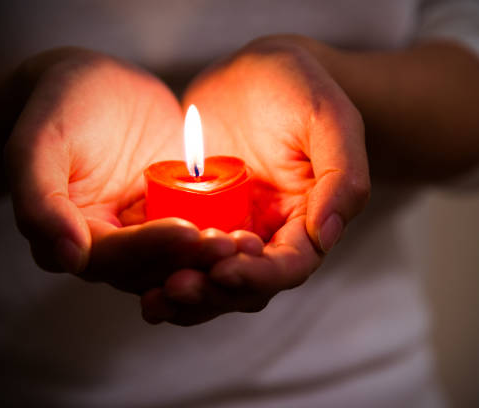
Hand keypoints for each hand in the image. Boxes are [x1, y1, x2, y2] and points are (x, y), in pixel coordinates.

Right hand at [5, 49, 245, 293]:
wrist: (95, 87)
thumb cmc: (60, 108)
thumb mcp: (38, 144)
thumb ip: (40, 200)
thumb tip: (67, 257)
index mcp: (75, 240)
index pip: (114, 258)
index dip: (150, 248)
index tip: (188, 231)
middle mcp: (115, 249)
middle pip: (156, 269)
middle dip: (194, 260)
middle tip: (232, 246)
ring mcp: (150, 234)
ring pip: (185, 261)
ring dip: (216, 259)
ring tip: (249, 245)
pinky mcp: (180, 216)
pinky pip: (205, 236)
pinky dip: (227, 240)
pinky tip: (254, 234)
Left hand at [141, 37, 370, 324]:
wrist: (259, 71)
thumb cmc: (303, 90)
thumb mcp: (332, 121)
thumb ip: (342, 177)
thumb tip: (327, 234)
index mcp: (307, 222)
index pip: (289, 266)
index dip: (259, 276)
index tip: (225, 271)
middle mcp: (270, 235)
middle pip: (245, 285)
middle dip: (213, 293)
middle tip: (177, 287)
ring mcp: (231, 228)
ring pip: (210, 277)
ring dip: (185, 293)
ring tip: (153, 296)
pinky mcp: (197, 216)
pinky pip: (179, 250)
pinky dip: (161, 265)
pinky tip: (136, 270)